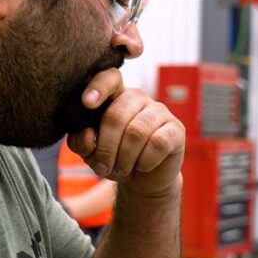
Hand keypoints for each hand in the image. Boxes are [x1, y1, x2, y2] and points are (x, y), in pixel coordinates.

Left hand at [68, 68, 184, 197]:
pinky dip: (145, 161)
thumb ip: (81, 142)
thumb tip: (87, 134)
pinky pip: (157, 143)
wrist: (143, 178)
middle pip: (116, 116)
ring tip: (121, 170)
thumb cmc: (114, 158)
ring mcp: (159, 111)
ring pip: (136, 132)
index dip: (98, 87)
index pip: (109, 78)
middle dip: (106, 148)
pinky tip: (143, 166)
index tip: (87, 103)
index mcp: (115, 95)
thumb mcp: (91, 152)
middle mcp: (138, 97)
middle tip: (103, 167)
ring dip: (124, 159)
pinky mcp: (176, 128)